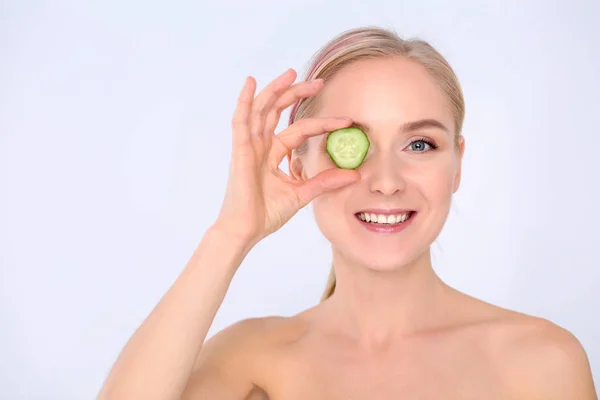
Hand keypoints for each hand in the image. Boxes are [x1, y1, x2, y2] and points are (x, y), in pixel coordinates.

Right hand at [213, 68, 359, 244]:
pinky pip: (241, 121)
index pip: (300, 130)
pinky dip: (244, 100)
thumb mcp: (301, 194)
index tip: (346, 120)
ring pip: (261, 109)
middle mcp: (261, 145)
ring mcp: (249, 146)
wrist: (246, 230)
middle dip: (297, 93)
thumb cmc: (266, 214)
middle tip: (319, 82)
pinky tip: (251, 82)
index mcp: (273, 153)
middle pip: (278, 110)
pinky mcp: (240, 150)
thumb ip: (324, 181)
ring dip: (276, 90)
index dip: (323, 124)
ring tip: (292, 72)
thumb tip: (353, 174)